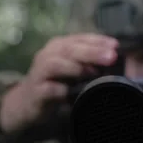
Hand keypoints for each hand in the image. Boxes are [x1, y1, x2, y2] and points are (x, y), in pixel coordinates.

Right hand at [0, 33, 118, 131]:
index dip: (98, 40)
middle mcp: (48, 55)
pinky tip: (71, 93)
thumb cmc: (54, 84)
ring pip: (55, 64)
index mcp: (59, 47)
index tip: (116, 45)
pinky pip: (48, 89)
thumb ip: (88, 64)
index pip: (80, 38)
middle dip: (92, 52)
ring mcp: (39, 73)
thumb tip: (116, 64)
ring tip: (93, 73)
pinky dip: (60, 90)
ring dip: (75, 67)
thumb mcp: (72, 71)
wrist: (26, 103)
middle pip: (70, 49)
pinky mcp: (35, 92)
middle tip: (111, 57)